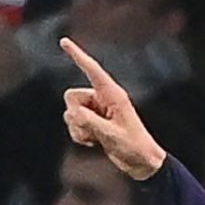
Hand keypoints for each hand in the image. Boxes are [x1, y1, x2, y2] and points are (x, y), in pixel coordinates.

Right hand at [61, 38, 167, 179]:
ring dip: (78, 129)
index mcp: (112, 95)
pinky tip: (94, 143)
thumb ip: (90, 123)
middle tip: (91, 131)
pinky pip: (73, 124)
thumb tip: (72, 114)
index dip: (77, 55)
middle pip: (72, 97)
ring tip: (95, 140)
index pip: (92, 70)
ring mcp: (96, 111)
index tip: (64, 41)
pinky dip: (79, 135)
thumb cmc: (133, 146)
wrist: (141, 162)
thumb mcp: (111, 134)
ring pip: (70, 113)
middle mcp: (103, 99)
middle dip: (75, 115)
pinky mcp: (93, 123)